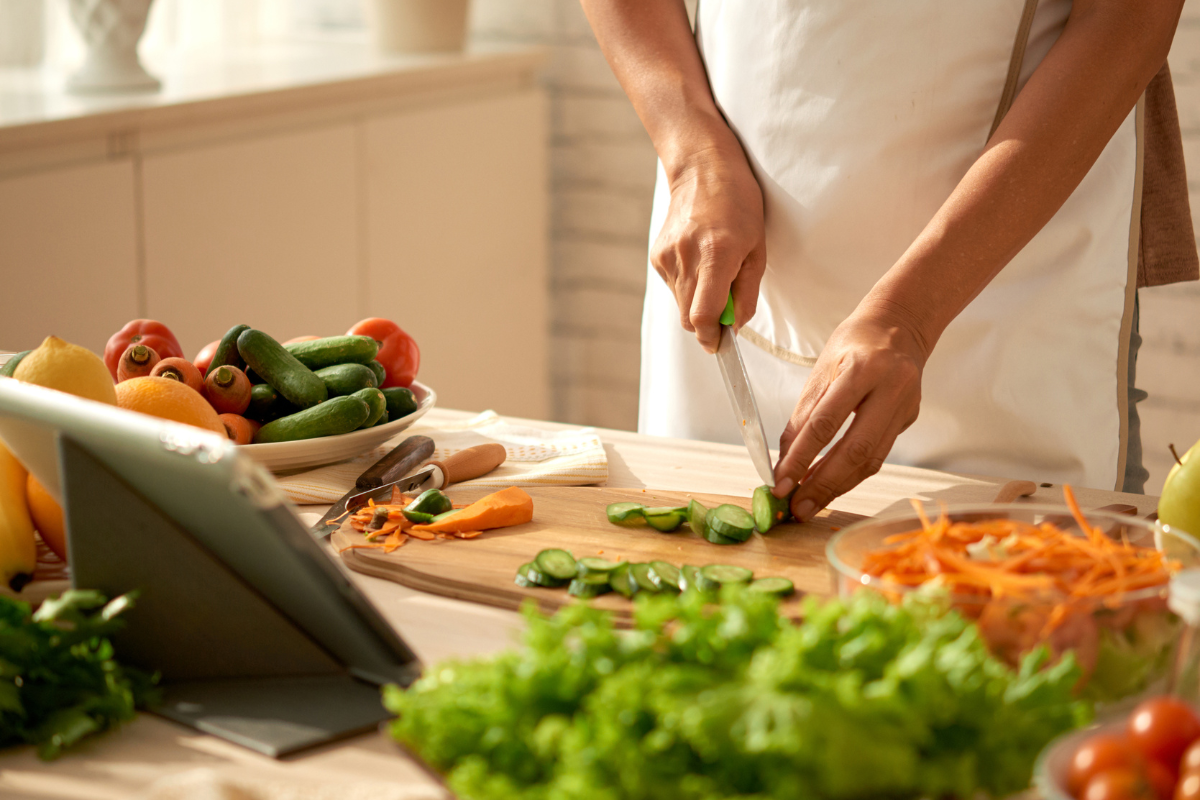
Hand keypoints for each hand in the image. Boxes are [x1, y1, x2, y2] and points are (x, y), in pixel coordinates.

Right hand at [651, 144, 765, 351]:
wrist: (702, 169)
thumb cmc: (739, 204)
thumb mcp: (757, 249)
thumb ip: (747, 292)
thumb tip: (736, 325)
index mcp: (717, 255)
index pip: (703, 316)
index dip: (712, 338)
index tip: (720, 345)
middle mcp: (687, 258)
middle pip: (689, 318)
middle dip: (708, 324)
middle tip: (727, 308)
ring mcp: (668, 257)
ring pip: (681, 305)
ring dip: (698, 303)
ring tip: (715, 272)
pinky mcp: (657, 256)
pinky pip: (674, 288)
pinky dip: (688, 286)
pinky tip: (699, 261)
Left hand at [773, 305, 928, 520]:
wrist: (899, 326)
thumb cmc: (854, 344)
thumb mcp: (821, 369)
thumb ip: (803, 416)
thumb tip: (784, 460)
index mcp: (862, 368)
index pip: (825, 423)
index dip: (801, 458)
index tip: (781, 483)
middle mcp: (891, 389)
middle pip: (855, 450)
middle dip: (822, 484)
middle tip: (797, 506)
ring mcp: (905, 407)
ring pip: (871, 460)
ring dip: (837, 486)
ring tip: (810, 504)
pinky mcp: (908, 420)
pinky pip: (878, 455)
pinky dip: (852, 475)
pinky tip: (831, 486)